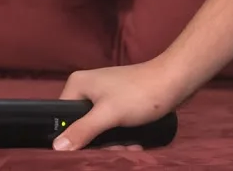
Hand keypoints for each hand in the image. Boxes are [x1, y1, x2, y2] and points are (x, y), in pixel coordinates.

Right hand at [52, 58, 189, 150]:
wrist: (176, 81)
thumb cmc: (141, 94)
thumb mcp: (108, 114)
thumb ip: (82, 131)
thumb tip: (56, 147)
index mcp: (78, 85)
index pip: (62, 118)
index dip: (72, 137)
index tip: (89, 149)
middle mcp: (88, 89)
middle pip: (81, 127)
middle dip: (100, 144)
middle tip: (117, 150)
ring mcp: (105, 96)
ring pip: (99, 130)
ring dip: (113, 144)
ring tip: (129, 149)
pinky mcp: (120, 103)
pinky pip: (112, 126)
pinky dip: (121, 137)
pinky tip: (134, 144)